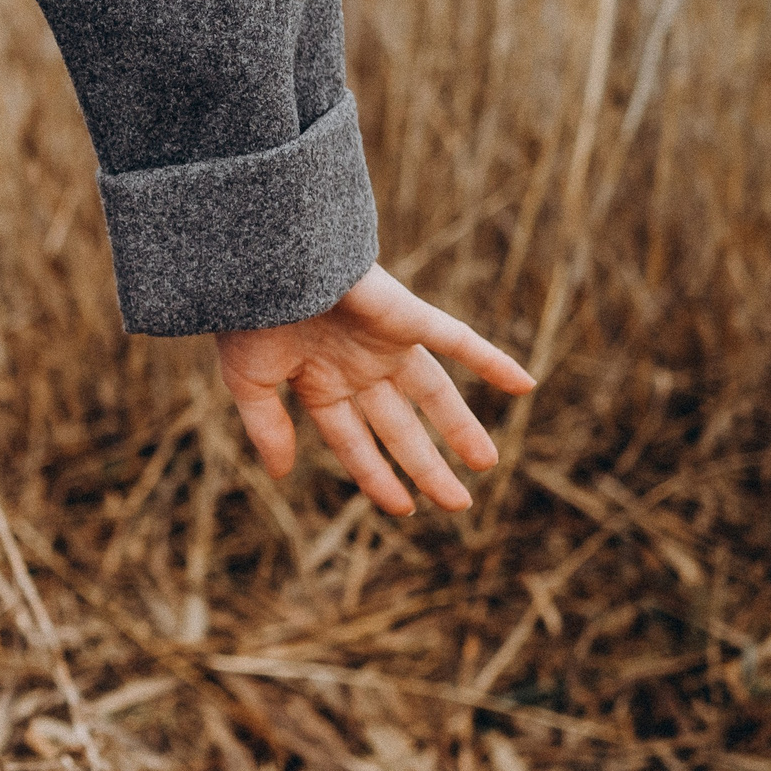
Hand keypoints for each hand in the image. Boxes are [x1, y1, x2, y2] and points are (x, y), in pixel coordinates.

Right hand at [215, 265, 534, 514]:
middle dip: (426, 466)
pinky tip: (524, 386)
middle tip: (459, 505)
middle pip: (400, 427)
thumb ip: (268, 427)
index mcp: (319, 384)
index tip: (404, 510)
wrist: (264, 261)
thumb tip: (281, 475)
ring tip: (486, 464)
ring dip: (460, 429)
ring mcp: (386, 343)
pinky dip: (491, 362)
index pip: (356, 443)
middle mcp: (357, 368)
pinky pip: (459, 341)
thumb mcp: (249, 382)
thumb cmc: (246, 317)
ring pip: (433, 394)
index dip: (378, 477)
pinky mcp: (408, 317)